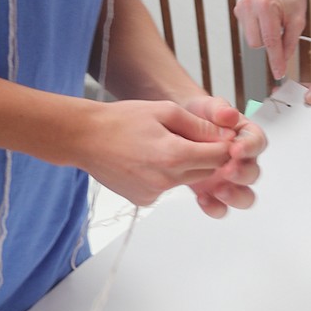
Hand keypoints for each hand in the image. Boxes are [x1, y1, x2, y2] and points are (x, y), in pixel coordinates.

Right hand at [79, 98, 245, 215]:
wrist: (85, 138)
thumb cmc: (122, 120)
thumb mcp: (165, 111)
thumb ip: (198, 126)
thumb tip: (225, 135)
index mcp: (175, 156)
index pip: (220, 157)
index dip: (223, 145)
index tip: (218, 135)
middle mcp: (166, 180)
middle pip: (206, 171)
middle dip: (204, 154)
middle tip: (184, 135)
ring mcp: (154, 194)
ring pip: (186, 179)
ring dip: (184, 164)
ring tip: (160, 144)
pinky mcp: (143, 200)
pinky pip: (166, 188)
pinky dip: (164, 175)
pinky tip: (146, 159)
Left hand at [180, 95, 264, 218]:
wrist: (177, 128)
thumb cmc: (198, 116)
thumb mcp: (206, 107)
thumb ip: (218, 110)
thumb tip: (229, 115)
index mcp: (246, 138)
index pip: (257, 143)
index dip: (249, 148)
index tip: (236, 149)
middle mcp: (242, 161)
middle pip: (253, 173)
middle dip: (242, 174)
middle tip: (227, 170)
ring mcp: (229, 180)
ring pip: (245, 196)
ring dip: (235, 196)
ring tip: (219, 190)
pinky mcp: (214, 193)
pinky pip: (221, 207)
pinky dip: (215, 207)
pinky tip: (202, 199)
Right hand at [234, 0, 307, 80]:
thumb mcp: (298, 20)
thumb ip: (289, 43)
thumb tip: (283, 61)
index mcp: (266, 6)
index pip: (270, 41)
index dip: (276, 60)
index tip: (279, 72)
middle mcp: (250, 5)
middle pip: (257, 44)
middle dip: (271, 43)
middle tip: (282, 30)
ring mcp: (242, 6)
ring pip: (251, 39)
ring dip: (264, 37)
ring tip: (274, 21)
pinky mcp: (238, 9)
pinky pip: (248, 31)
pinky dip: (258, 30)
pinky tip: (266, 18)